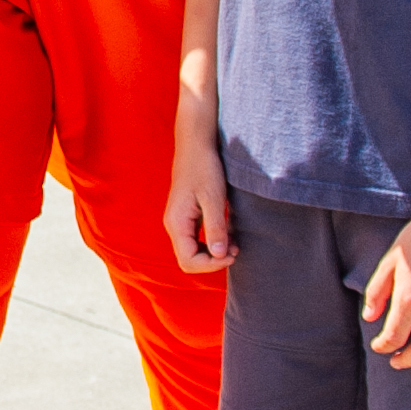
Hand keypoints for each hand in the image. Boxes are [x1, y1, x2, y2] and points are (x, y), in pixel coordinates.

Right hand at [163, 140, 235, 274]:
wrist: (196, 145)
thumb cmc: (204, 168)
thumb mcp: (213, 198)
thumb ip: (215, 228)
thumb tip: (219, 255)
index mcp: (176, 223)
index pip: (188, 261)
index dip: (211, 264)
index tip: (232, 254)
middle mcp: (174, 225)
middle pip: (189, 260)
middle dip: (213, 261)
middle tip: (236, 250)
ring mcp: (179, 222)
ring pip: (193, 251)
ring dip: (214, 253)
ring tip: (235, 243)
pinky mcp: (187, 217)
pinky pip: (197, 240)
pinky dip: (213, 242)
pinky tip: (228, 234)